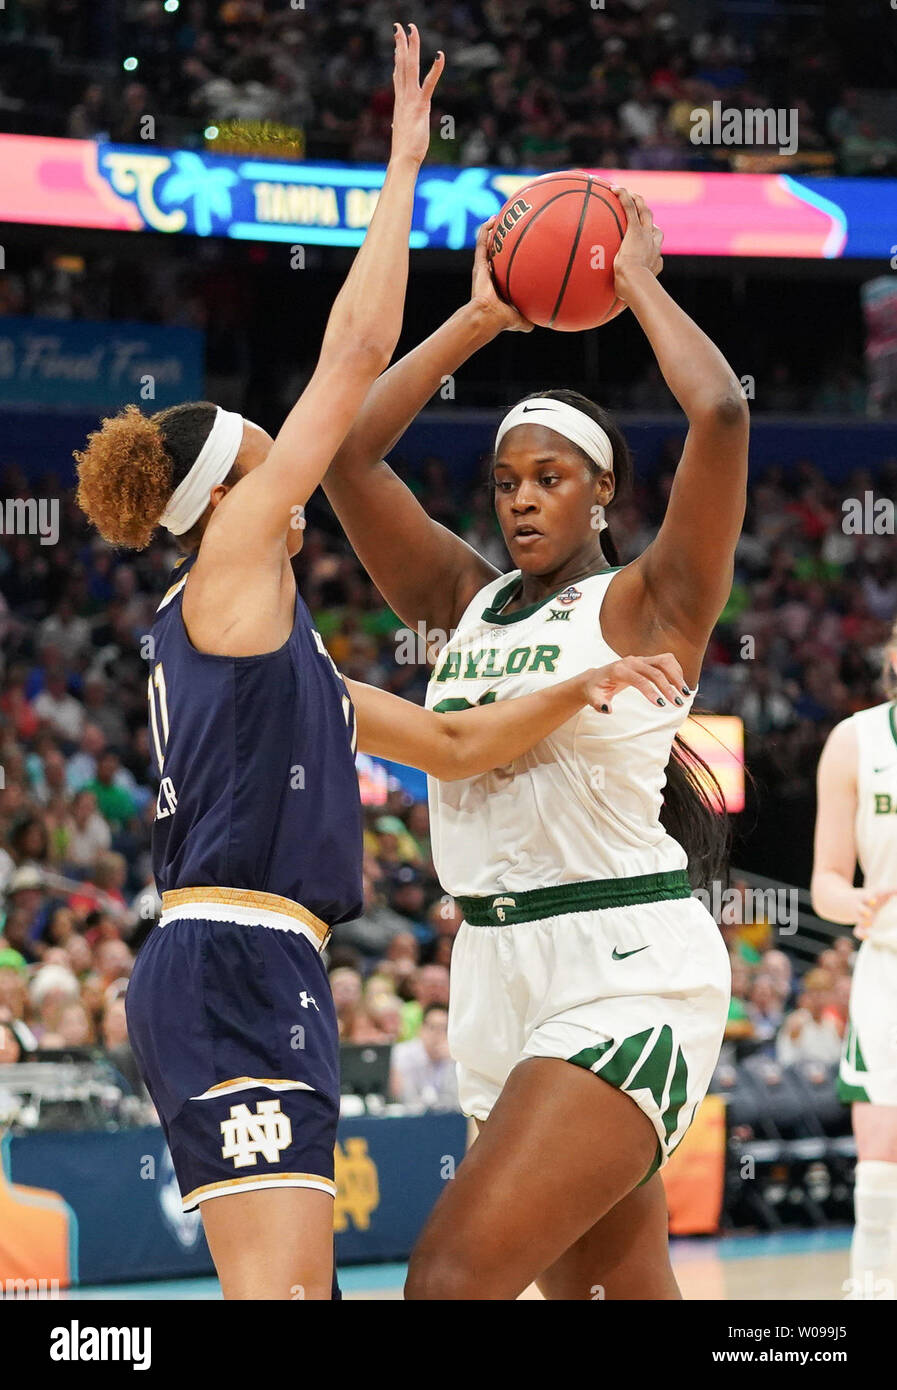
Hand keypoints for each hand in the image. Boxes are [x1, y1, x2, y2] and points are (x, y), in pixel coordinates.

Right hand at [389, 23, 443, 166]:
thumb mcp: (401, 131)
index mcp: (399, 101)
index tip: (396, 44)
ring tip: (412, 29)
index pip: (397, 74)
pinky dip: (435, 69)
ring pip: (410, 67)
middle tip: (399, 26)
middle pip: (400, 65)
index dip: (397, 58)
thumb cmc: (404, 149)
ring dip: (412, 47)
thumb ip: (399, 123)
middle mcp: (403, 97)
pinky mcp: (421, 106)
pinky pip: (429, 83)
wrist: (403, 159)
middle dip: (400, 44)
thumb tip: (395, 124)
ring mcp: (411, 100)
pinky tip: (439, 55)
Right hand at [469, 217, 533, 332]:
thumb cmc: (501, 320)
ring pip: (486, 246)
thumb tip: (540, 324)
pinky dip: (486, 231)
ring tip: (498, 218)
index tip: (514, 252)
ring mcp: (482, 269)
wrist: (487, 317)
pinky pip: (482, 244)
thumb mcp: (519, 320)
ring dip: (490, 232)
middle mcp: (489, 275)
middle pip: (493, 254)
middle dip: (499, 242)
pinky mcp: (479, 265)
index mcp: (497, 286)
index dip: (506, 260)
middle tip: (507, 229)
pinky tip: (492, 220)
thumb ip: (528, 320)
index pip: (501, 270)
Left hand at [581, 652, 689, 714]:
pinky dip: (676, 671)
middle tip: (679, 703)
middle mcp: (632, 661)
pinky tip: (681, 686)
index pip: (639, 679)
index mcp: (619, 670)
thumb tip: (608, 710)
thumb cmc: (596, 690)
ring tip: (686, 693)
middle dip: (669, 687)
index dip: (651, 692)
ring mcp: (641, 659)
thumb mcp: (593, 698)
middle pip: (656, 671)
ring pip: (665, 661)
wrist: (596, 678)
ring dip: (677, 676)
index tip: (661, 705)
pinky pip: (666, 661)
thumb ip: (599, 704)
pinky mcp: (647, 660)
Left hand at [611, 186, 663, 301]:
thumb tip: (614, 307)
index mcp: (655, 258)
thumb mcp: (629, 295)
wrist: (636, 283)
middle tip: (638, 207)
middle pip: (652, 224)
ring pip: (644, 211)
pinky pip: (630, 208)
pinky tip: (614, 188)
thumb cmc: (633, 294)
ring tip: (627, 193)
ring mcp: (646, 236)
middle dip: (645, 214)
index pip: (655, 243)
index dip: (650, 237)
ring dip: (637, 200)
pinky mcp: (635, 230)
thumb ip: (624, 295)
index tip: (644, 235)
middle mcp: (654, 244)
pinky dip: (624, 197)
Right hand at [854, 886, 896, 938]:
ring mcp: (859, 916)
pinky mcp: (859, 925)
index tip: (873, 901)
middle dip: (864, 911)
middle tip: (869, 914)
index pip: (866, 897)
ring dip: (864, 922)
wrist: (842, 902)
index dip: (869, 898)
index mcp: (865, 898)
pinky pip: (857, 931)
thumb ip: (890, 890)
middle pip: (860, 909)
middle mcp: (861, 907)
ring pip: (859, 920)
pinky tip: (867, 937)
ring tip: (869, 924)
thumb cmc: (867, 897)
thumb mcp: (875, 892)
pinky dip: (861, 934)